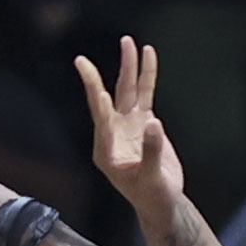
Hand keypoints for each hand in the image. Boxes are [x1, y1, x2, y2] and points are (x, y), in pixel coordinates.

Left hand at [75, 36, 184, 212]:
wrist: (163, 202)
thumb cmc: (153, 196)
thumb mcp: (151, 178)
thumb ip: (151, 151)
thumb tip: (154, 122)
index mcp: (107, 150)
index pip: (100, 119)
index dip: (98, 102)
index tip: (98, 92)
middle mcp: (114, 134)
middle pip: (108, 98)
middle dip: (100, 78)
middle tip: (82, 60)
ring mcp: (129, 126)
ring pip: (128, 92)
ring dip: (129, 68)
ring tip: (129, 42)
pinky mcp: (144, 124)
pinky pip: (145, 95)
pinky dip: (147, 77)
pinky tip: (148, 58)